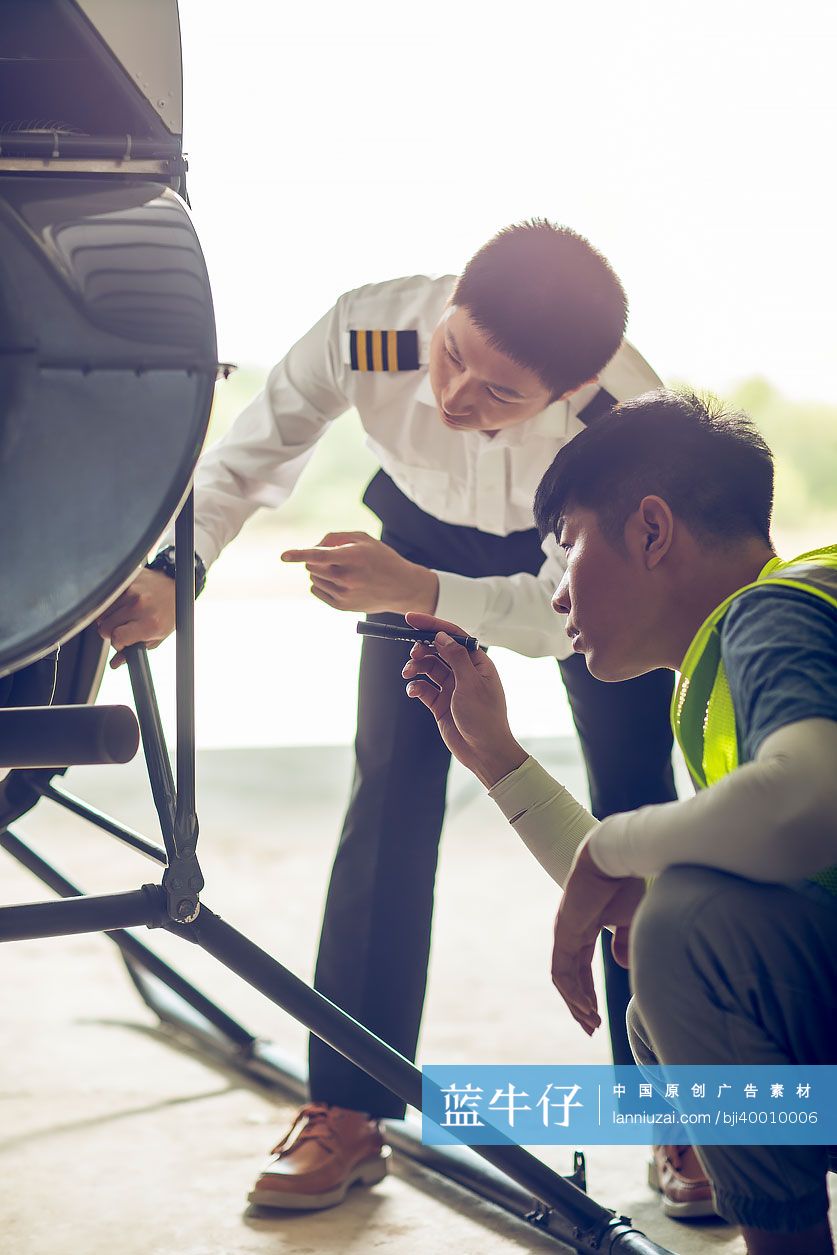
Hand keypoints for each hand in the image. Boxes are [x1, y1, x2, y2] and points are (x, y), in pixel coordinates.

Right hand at [96, 569, 176, 668]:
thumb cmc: (168, 614)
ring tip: (123, 616)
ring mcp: (131, 591)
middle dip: (111, 631)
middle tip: (123, 628)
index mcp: (150, 623)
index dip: (117, 643)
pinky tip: (122, 605)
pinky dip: (109, 604)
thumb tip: (115, 663)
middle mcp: (139, 605)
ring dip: (108, 617)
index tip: (122, 642)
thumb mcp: (157, 636)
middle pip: (104, 626)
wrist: (176, 587)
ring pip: (101, 612)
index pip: (116, 637)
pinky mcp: (125, 581)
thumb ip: (135, 651)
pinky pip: (105, 598)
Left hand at [281, 532, 438, 614]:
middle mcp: (348, 577)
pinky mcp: (342, 606)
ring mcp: (345, 594)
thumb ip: (335, 537)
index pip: (320, 555)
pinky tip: (338, 581)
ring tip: (341, 570)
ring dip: (319, 571)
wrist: (402, 588)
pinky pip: (316, 590)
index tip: (284, 556)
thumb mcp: (364, 539)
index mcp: (354, 557)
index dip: (300, 554)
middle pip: (312, 566)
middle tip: (334, 558)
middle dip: (316, 559)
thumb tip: (313, 546)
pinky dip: (320, 583)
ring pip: (313, 578)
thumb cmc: (381, 559)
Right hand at [401, 612, 526, 787]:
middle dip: (422, 648)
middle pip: (438, 650)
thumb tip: (441, 636)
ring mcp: (452, 687)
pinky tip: (413, 690)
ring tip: (408, 674)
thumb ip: (455, 658)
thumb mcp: (471, 683)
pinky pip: (424, 688)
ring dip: (416, 667)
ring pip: (428, 668)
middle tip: (412, 653)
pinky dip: (416, 687)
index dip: (432, 625)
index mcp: (477, 663)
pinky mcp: (441, 703)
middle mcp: (464, 672)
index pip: (452, 636)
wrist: (484, 752)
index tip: (410, 618)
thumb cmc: (485, 717)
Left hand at [550, 836, 645, 1035]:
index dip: (588, 994)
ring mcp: (565, 934)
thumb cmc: (624, 883)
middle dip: (579, 1006)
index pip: (582, 970)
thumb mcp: (628, 919)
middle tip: (591, 1028)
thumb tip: (622, 966)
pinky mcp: (563, 933)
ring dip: (575, 1003)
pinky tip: (583, 1006)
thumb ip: (623, 942)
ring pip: (564, 979)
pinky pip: (562, 970)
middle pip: (570, 979)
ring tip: (590, 1023)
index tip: (598, 1016)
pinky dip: (571, 991)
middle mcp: (571, 935)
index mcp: (585, 931)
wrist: (615, 858)